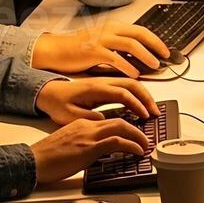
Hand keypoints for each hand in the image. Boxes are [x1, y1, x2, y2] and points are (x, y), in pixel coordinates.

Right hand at [30, 118, 149, 185]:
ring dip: (138, 136)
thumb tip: (100, 152)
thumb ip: (86, 143)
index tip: (133, 133)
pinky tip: (138, 151)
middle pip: (120, 121)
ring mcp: (89, 135)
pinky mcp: (90, 147)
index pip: (109, 121)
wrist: (33, 162)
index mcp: (81, 123)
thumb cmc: (47, 158)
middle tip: (145, 137)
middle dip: (136, 128)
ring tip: (145, 145)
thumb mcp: (70, 145)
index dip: (125, 127)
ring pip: (122, 127)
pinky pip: (117, 142)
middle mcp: (87, 125)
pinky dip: (131, 145)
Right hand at [32, 25, 170, 77]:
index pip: (140, 30)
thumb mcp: (103, 43)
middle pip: (139, 34)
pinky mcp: (93, 51)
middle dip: (155, 45)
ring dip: (145, 55)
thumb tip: (139, 57)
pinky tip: (134, 73)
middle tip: (165, 56)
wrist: (55, 50)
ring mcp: (101, 39)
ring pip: (130, 44)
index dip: (155, 39)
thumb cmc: (78, 49)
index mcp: (113, 27)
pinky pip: (115, 58)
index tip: (165, 49)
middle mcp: (109, 30)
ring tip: (154, 65)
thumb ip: (119, 47)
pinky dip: (127, 65)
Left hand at [34, 77, 157, 126]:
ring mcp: (105, 81)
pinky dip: (137, 94)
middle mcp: (102, 82)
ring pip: (132, 83)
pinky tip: (140, 104)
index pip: (122, 94)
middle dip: (147, 98)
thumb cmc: (58, 103)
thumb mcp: (68, 115)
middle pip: (132, 84)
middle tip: (155, 112)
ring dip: (144, 95)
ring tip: (152, 109)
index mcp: (94, 89)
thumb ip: (88, 118)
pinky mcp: (105, 85)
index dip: (136, 104)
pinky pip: (126, 86)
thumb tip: (106, 121)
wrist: (48, 92)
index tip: (144, 116)